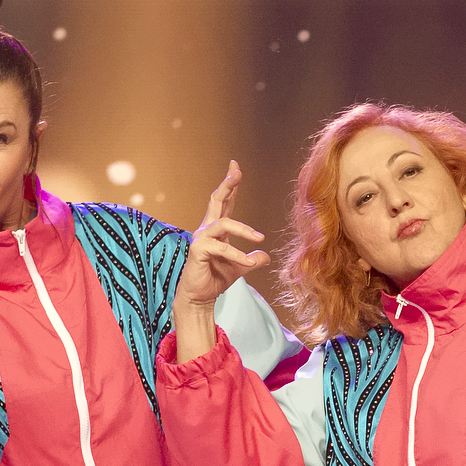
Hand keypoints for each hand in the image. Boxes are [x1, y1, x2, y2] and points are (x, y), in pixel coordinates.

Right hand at [175, 161, 270, 316]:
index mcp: (216, 230)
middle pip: (216, 200)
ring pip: (224, 223)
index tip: (236, 167)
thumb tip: (266, 255)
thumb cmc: (215, 279)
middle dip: (227, 185)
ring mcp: (201, 238)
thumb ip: (253, 259)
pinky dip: (238, 255)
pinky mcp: (199, 250)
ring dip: (244, 229)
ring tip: (260, 238)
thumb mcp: (241, 267)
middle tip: (237, 171)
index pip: (225, 203)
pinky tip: (249, 263)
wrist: (200, 297)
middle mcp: (207, 230)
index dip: (231, 186)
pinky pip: (222, 247)